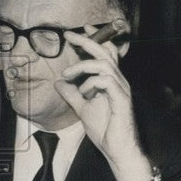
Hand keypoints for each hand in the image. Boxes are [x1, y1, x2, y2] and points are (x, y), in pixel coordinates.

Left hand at [56, 28, 152, 180]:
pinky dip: (90, 84)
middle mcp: (119, 82)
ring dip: (82, 67)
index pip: (105, 54)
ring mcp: (122, 90)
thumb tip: (58, 83)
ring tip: (67, 76)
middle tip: (69, 36)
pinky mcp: (121, 100)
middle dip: (87, 41)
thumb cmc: (106, 130)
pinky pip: (106, 81)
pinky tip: (84, 94)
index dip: (95, 39)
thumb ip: (72, 94)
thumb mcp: (83, 109)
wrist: (118, 150)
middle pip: (105, 53)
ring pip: (103, 65)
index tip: (81, 30)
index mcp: (111, 82)